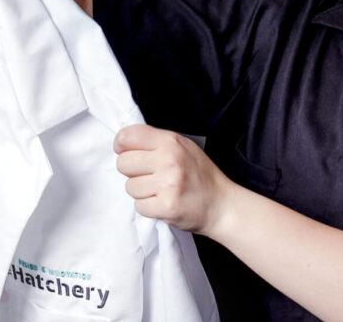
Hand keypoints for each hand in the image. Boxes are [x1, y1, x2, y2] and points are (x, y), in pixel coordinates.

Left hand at [113, 124, 229, 235]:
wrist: (220, 203)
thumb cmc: (199, 173)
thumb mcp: (183, 146)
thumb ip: (156, 141)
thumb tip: (123, 142)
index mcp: (171, 141)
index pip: (128, 136)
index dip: (122, 146)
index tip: (128, 152)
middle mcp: (169, 159)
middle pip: (123, 163)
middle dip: (132, 171)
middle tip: (150, 175)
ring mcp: (167, 183)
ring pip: (129, 187)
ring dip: (142, 191)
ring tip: (161, 189)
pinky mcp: (166, 206)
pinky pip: (138, 206)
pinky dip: (148, 207)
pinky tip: (163, 201)